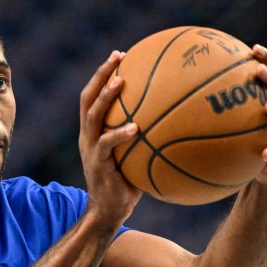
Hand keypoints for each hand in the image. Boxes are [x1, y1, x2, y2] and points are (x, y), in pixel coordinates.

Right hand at [78, 51, 142, 224]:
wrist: (109, 211)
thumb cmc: (128, 184)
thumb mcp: (136, 156)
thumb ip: (147, 137)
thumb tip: (179, 121)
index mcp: (93, 131)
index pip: (93, 95)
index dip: (103, 74)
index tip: (120, 55)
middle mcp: (87, 135)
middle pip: (88, 97)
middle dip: (101, 74)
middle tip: (117, 56)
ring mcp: (90, 148)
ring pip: (93, 115)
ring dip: (106, 96)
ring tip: (120, 81)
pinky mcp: (97, 163)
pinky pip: (106, 144)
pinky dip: (119, 134)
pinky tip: (135, 127)